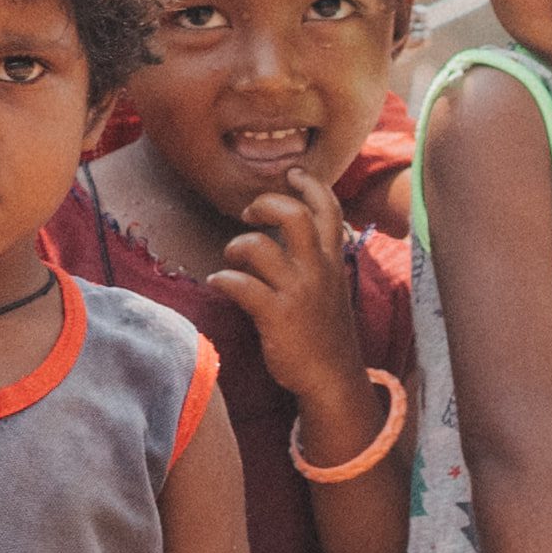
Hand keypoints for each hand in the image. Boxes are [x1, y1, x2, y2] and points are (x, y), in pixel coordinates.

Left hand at [208, 168, 365, 405]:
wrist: (331, 379)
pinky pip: (241, 284)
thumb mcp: (333, 289)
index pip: (329, 209)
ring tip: (230, 256)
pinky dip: (223, 278)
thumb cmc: (325, 333)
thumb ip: (319, 261)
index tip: (293, 173)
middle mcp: (318, 271)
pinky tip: (218, 282)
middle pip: (293, 215)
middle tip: (249, 211)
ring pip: (260, 246)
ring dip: (237, 245)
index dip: (311, 185)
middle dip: (267, 203)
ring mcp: (297, 292)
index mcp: (333, 262)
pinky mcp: (276, 316)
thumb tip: (293, 238)